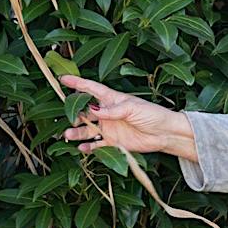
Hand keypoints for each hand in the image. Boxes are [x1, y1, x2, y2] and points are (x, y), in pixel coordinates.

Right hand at [60, 76, 192, 159]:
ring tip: (67, 134)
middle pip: (85, 111)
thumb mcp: (132, 108)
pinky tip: (81, 148)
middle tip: (65, 115)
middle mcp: (108, 113)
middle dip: (73, 112)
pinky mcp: (113, 142)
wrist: (165, 134)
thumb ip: (112, 110)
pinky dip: (88, 147)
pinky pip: (96, 144)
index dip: (77, 84)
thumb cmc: (152, 114)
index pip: (91, 89)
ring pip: (87, 129)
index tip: (62, 79)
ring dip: (77, 131)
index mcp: (112, 99)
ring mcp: (109, 127)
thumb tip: (92, 110)